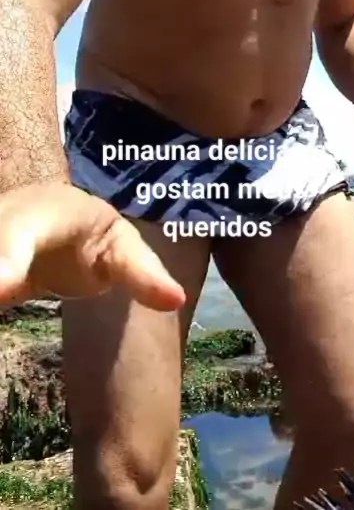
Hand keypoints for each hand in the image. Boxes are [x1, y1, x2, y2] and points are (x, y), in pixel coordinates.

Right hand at [0, 183, 184, 309]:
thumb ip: (142, 273)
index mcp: (45, 213)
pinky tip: (1, 301)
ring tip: (1, 297)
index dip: (4, 261)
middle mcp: (5, 218)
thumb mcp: (121, 249)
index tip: (0, 287)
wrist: (49, 218)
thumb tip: (176, 298)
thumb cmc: (91, 235)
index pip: (19, 234)